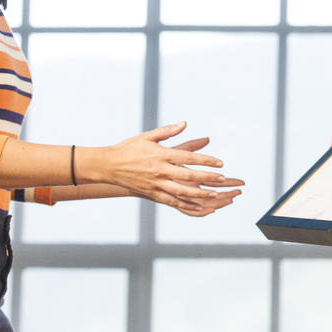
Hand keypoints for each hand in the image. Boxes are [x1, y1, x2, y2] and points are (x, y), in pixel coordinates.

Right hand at [94, 123, 243, 216]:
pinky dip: (186, 206)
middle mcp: (160, 171)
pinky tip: (198, 207)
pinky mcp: (152, 194)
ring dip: (199, 194)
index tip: (220, 162)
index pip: (188, 158)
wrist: (108, 166)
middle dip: (207, 178)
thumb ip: (168, 131)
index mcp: (161, 155)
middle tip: (223, 179)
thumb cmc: (129, 148)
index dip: (205, 160)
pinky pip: (172, 202)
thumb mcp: (148, 136)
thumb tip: (185, 123)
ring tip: (215, 195)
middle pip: (188, 176)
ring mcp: (156, 184)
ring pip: (181, 192)